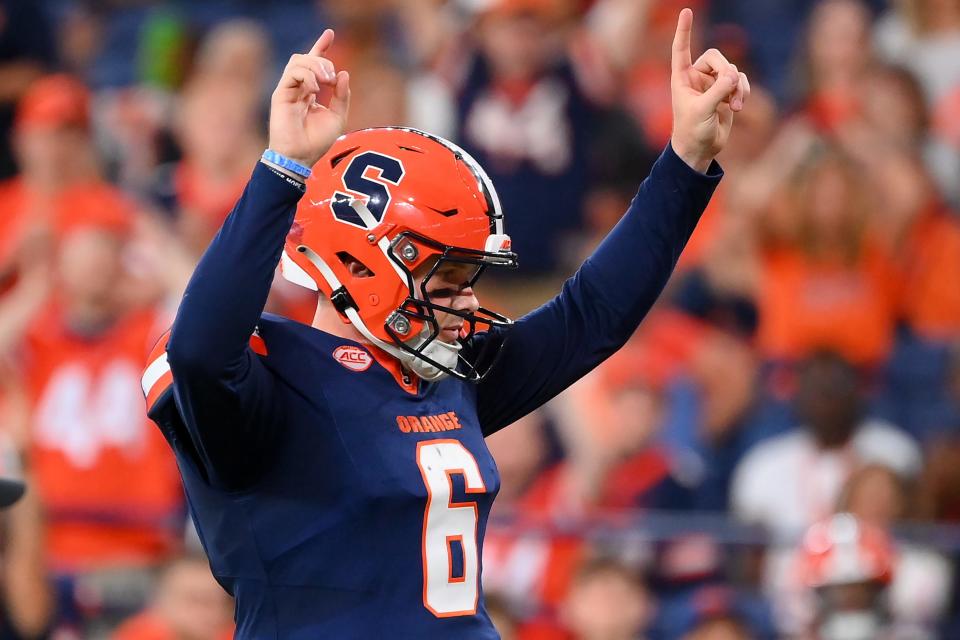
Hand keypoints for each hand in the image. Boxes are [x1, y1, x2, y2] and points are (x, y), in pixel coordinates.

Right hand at [268, 29, 350, 167]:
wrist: (301, 157)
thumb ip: (341, 96)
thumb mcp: (337, 117)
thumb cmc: (317, 141)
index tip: (330, 33)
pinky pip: (293, 72)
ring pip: (298, 60)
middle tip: (333, 80)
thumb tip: (343, 73)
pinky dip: (307, 76)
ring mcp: (288, 89)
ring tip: (326, 82)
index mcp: (310, 91)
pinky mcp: (280, 94)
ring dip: (316, 66)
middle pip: (308, 58)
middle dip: (324, 61)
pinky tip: (316, 89)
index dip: (321, 46)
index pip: (314, 62)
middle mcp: (298, 87)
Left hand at [670, 8, 749, 171]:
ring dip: (738, 85)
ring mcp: (712, 84)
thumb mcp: (702, 110)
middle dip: (726, 70)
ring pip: (732, 70)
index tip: (687, 11)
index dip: (684, 31)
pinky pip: (740, 80)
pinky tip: (739, 105)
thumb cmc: (692, 131)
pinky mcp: (726, 93)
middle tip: (730, 86)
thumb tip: (734, 75)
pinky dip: (743, 90)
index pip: (681, 49)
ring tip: (736, 105)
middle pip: (716, 57)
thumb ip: (718, 91)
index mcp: (682, 78)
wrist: (700, 150)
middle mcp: (696, 77)